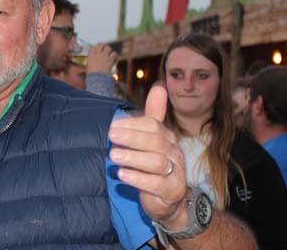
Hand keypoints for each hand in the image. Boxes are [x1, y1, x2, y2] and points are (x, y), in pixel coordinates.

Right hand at [85, 43, 116, 73]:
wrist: (97, 78)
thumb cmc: (91, 73)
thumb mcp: (88, 65)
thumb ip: (91, 60)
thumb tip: (93, 59)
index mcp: (91, 55)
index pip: (93, 47)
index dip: (95, 48)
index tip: (96, 50)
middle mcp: (98, 53)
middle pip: (101, 44)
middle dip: (102, 46)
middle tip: (103, 49)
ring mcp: (104, 56)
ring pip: (108, 47)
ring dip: (108, 50)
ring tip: (109, 53)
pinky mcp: (110, 59)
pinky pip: (114, 53)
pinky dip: (114, 55)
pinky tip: (113, 57)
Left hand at [108, 83, 187, 228]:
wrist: (167, 200)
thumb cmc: (153, 165)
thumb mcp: (151, 139)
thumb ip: (153, 115)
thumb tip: (159, 86)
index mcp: (167, 138)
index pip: (152, 125)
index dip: (132, 124)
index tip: (112, 125)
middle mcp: (174, 153)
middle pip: (155, 141)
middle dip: (132, 137)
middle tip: (110, 136)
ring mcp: (176, 172)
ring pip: (156, 162)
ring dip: (132, 157)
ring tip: (113, 156)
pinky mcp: (172, 191)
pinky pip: (157, 184)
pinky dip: (138, 178)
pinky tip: (122, 174)